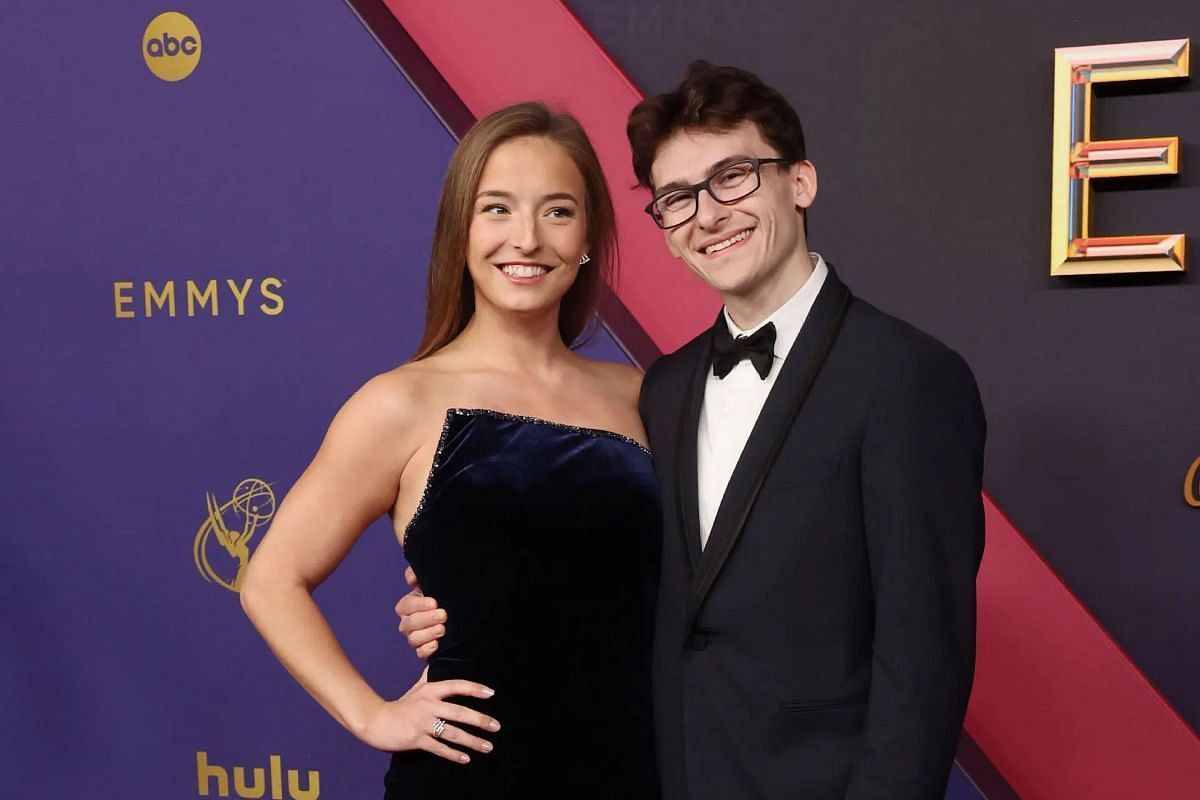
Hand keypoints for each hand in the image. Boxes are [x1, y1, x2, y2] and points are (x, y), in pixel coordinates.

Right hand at [360, 671, 499, 762]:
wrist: (377, 722)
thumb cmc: (401, 706)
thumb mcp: (417, 689)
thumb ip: (429, 677)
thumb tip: (437, 660)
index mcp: (430, 691)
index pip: (456, 686)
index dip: (474, 689)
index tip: (491, 693)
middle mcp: (428, 705)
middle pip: (459, 712)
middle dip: (480, 720)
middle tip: (496, 726)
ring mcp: (422, 724)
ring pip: (453, 733)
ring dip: (472, 741)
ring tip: (488, 746)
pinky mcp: (417, 740)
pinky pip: (439, 748)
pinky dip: (454, 755)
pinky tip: (466, 759)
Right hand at [396, 565, 445, 658]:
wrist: (458, 615)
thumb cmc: (442, 596)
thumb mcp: (432, 582)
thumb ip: (417, 574)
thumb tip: (410, 579)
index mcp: (409, 606)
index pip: (405, 606)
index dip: (418, 605)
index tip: (434, 603)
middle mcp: (408, 622)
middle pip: (409, 624)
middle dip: (426, 619)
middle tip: (443, 615)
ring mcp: (415, 638)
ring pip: (413, 639)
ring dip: (428, 634)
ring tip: (443, 629)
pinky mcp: (424, 651)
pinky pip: (420, 653)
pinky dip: (427, 649)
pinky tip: (437, 644)